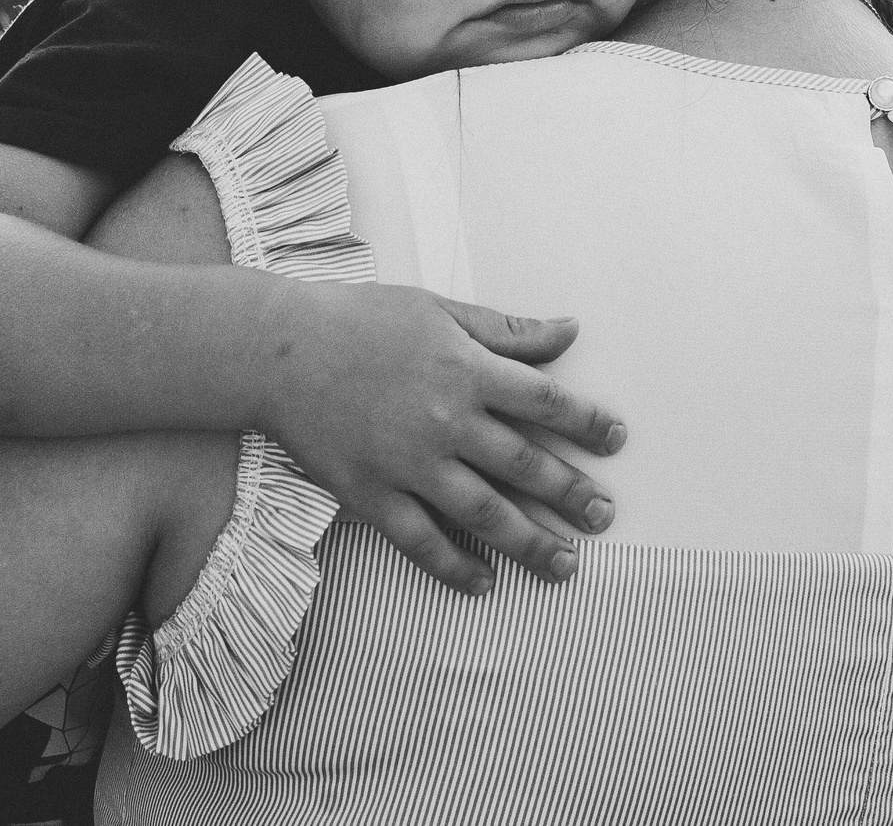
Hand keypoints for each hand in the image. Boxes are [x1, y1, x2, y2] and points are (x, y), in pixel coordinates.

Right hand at [256, 280, 626, 594]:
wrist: (276, 351)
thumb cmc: (359, 320)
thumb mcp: (439, 310)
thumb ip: (507, 330)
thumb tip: (569, 331)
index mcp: (467, 370)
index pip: (545, 402)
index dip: (587, 422)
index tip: (616, 441)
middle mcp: (446, 421)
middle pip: (525, 465)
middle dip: (572, 493)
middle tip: (605, 516)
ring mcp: (409, 464)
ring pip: (484, 513)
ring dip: (530, 543)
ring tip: (565, 564)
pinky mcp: (372, 495)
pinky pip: (421, 542)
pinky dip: (456, 566)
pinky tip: (485, 583)